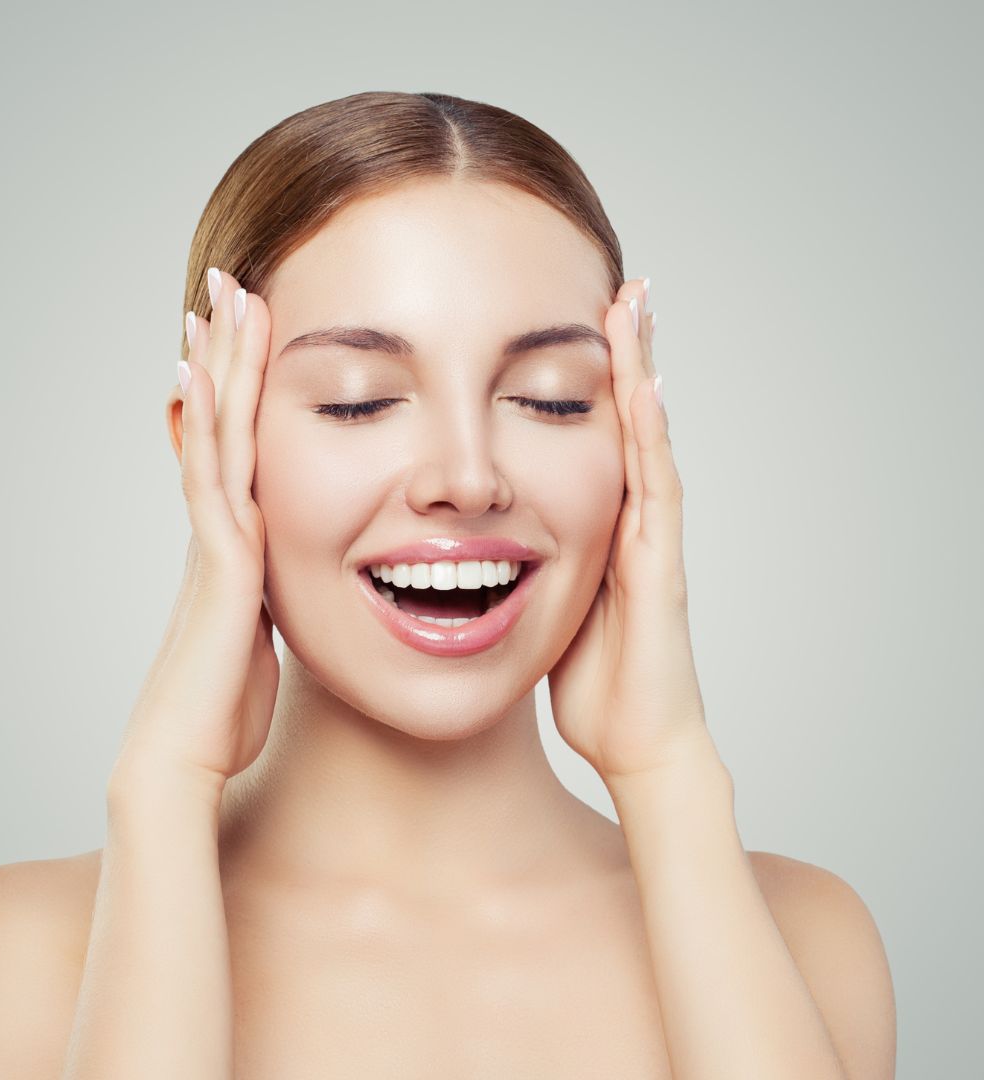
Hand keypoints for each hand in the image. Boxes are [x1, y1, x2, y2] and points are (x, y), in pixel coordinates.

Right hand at [114, 268, 279, 800]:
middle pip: (223, 424)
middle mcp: (221, 527)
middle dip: (225, 355)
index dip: (242, 389)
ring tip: (213, 304)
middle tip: (226, 288)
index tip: (246, 332)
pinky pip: (212, 479)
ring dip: (215, 370)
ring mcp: (214, 539)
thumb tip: (277, 592)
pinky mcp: (220, 561)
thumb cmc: (223, 707)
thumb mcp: (258, 637)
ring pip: (214, 436)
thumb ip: (267, 602)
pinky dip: (206, 427)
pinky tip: (199, 378)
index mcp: (239, 542)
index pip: (242, 447)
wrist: (186, 750)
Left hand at [547, 279, 715, 781]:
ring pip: (646, 441)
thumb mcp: (547, 605)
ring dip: (642, 374)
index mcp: (600, 527)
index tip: (578, 321)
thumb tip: (486, 539)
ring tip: (634, 307)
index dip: (591, 381)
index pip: (596, 438)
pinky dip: (649, 440)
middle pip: (627, 424)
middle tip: (621, 287)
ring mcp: (651, 541)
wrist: (637, 743)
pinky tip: (643, 389)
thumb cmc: (592, 682)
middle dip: (625, 356)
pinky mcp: (658, 569)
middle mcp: (632, 522)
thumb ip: (531, 566)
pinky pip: (655, 492)